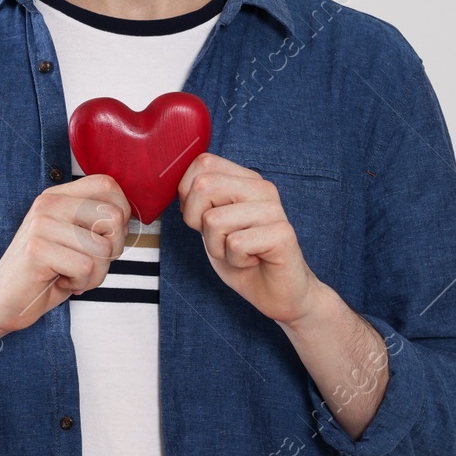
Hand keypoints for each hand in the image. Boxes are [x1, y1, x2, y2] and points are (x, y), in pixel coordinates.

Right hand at [0, 174, 131, 335]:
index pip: (107, 185)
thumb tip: (128, 218)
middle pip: (113, 217)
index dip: (121, 214)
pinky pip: (86, 267)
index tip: (104, 238)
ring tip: (72, 274)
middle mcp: (48, 203)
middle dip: (112, 250)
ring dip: (96, 273)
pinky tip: (62, 282)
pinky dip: (82, 284)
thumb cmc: (46, 272)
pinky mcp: (37, 250)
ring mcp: (41, 224)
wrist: (4, 300)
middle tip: (87, 263)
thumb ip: (97, 223)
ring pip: (104, 248)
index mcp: (58, 195)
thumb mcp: (75, 239)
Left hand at [177, 152, 320, 324]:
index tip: (204, 218)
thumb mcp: (211, 224)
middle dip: (196, 220)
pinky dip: (235, 260)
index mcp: (245, 179)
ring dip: (217, 246)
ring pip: (214, 219)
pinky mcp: (282, 234)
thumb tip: (173, 182)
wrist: (277, 292)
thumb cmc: (242, 257)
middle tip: (220, 238)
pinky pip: (235, 243)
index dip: (188, 194)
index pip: (203, 163)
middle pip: (204, 184)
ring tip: (239, 252)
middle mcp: (262, 188)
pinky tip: (252, 260)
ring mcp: (274, 209)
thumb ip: (198, 199)